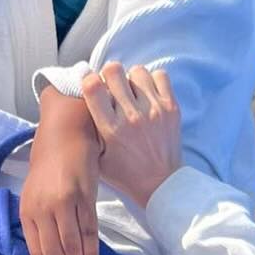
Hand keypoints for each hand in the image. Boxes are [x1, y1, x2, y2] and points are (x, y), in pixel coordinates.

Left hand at [21, 91, 101, 254]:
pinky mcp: (83, 198)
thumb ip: (39, 216)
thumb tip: (49, 248)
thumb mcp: (35, 190)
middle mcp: (42, 209)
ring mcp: (63, 204)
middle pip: (54, 252)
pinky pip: (88, 232)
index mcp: (27, 209)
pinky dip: (91, 253)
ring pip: (71, 245)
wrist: (66, 131)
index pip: (36, 250)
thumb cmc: (50, 161)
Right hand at [82, 63, 181, 210]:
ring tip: (131, 93)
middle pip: (114, 71)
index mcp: (110, 128)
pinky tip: (147, 95)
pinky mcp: (172, 107)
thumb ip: (89, 128)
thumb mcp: (97, 156)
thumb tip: (83, 97)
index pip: (93, 86)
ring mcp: (154, 110)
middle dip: (109, 76)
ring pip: (137, 71)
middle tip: (112, 89)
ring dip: (131, 79)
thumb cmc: (125, 172)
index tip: (93, 87)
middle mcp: (132, 116)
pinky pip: (159, 76)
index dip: (90, 81)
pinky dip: (152, 81)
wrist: (161, 183)